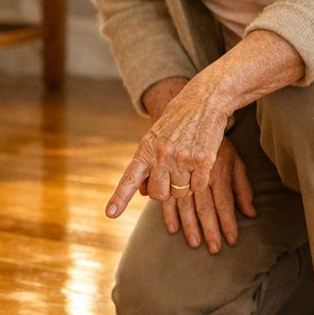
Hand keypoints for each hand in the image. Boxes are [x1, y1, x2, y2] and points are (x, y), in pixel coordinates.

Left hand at [105, 76, 234, 215]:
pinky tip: (201, 163)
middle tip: (174, 176)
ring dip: (185, 186)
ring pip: (180, 193)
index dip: (120, 197)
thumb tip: (142, 193)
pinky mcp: (203, 160)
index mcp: (146, 150)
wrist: (203, 100)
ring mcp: (182, 158)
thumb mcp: (155, 138)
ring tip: (188, 165)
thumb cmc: (177, 122)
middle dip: (166, 192)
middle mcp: (161, 155)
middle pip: (159, 195)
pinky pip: (199, 186)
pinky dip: (200, 180)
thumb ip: (146, 164)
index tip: (110, 213)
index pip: (129, 177)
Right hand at [161, 138, 255, 252]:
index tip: (230, 241)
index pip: (224, 203)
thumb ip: (242, 187)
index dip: (228, 223)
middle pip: (204, 207)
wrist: (191, 111)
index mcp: (218, 169)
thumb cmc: (216, 141)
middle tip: (213, 249)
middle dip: (210, 230)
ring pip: (184, 205)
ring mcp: (180, 170)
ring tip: (194, 243)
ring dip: (189, 226)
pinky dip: (168, 213)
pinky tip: (173, 229)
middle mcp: (199, 172)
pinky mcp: (164, 168)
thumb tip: (251, 213)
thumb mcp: (234, 159)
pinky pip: (166, 195)